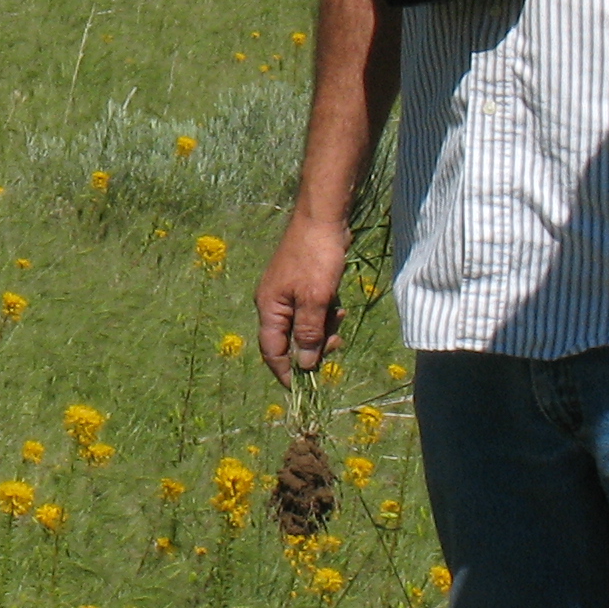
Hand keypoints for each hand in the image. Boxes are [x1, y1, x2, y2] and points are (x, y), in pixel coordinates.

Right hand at [254, 213, 351, 383]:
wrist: (322, 218)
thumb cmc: (316, 258)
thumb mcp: (315, 300)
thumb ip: (309, 334)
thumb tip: (305, 365)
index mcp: (270, 308)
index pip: (272, 351)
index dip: (286, 372)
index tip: (303, 389)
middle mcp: (273, 303)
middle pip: (289, 340)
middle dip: (313, 347)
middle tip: (336, 342)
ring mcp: (287, 293)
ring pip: (303, 326)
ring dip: (322, 328)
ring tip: (338, 315)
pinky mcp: (300, 285)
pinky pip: (310, 311)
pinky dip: (324, 314)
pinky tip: (337, 305)